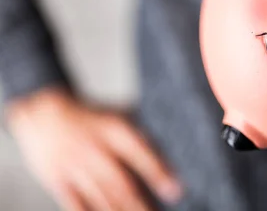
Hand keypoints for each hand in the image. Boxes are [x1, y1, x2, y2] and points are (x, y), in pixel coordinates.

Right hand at [5, 88, 181, 210]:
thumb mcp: (117, 115)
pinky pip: (75, 204)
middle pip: (121, 183)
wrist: (42, 112)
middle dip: (141, 204)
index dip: (159, 173)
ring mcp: (75, 166)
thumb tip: (168, 151)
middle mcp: (95, 149)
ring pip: (101, 197)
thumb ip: (139, 133)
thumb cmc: (89, 116)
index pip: (141, 153)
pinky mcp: (58, 181)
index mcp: (114, 130)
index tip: (175, 191)